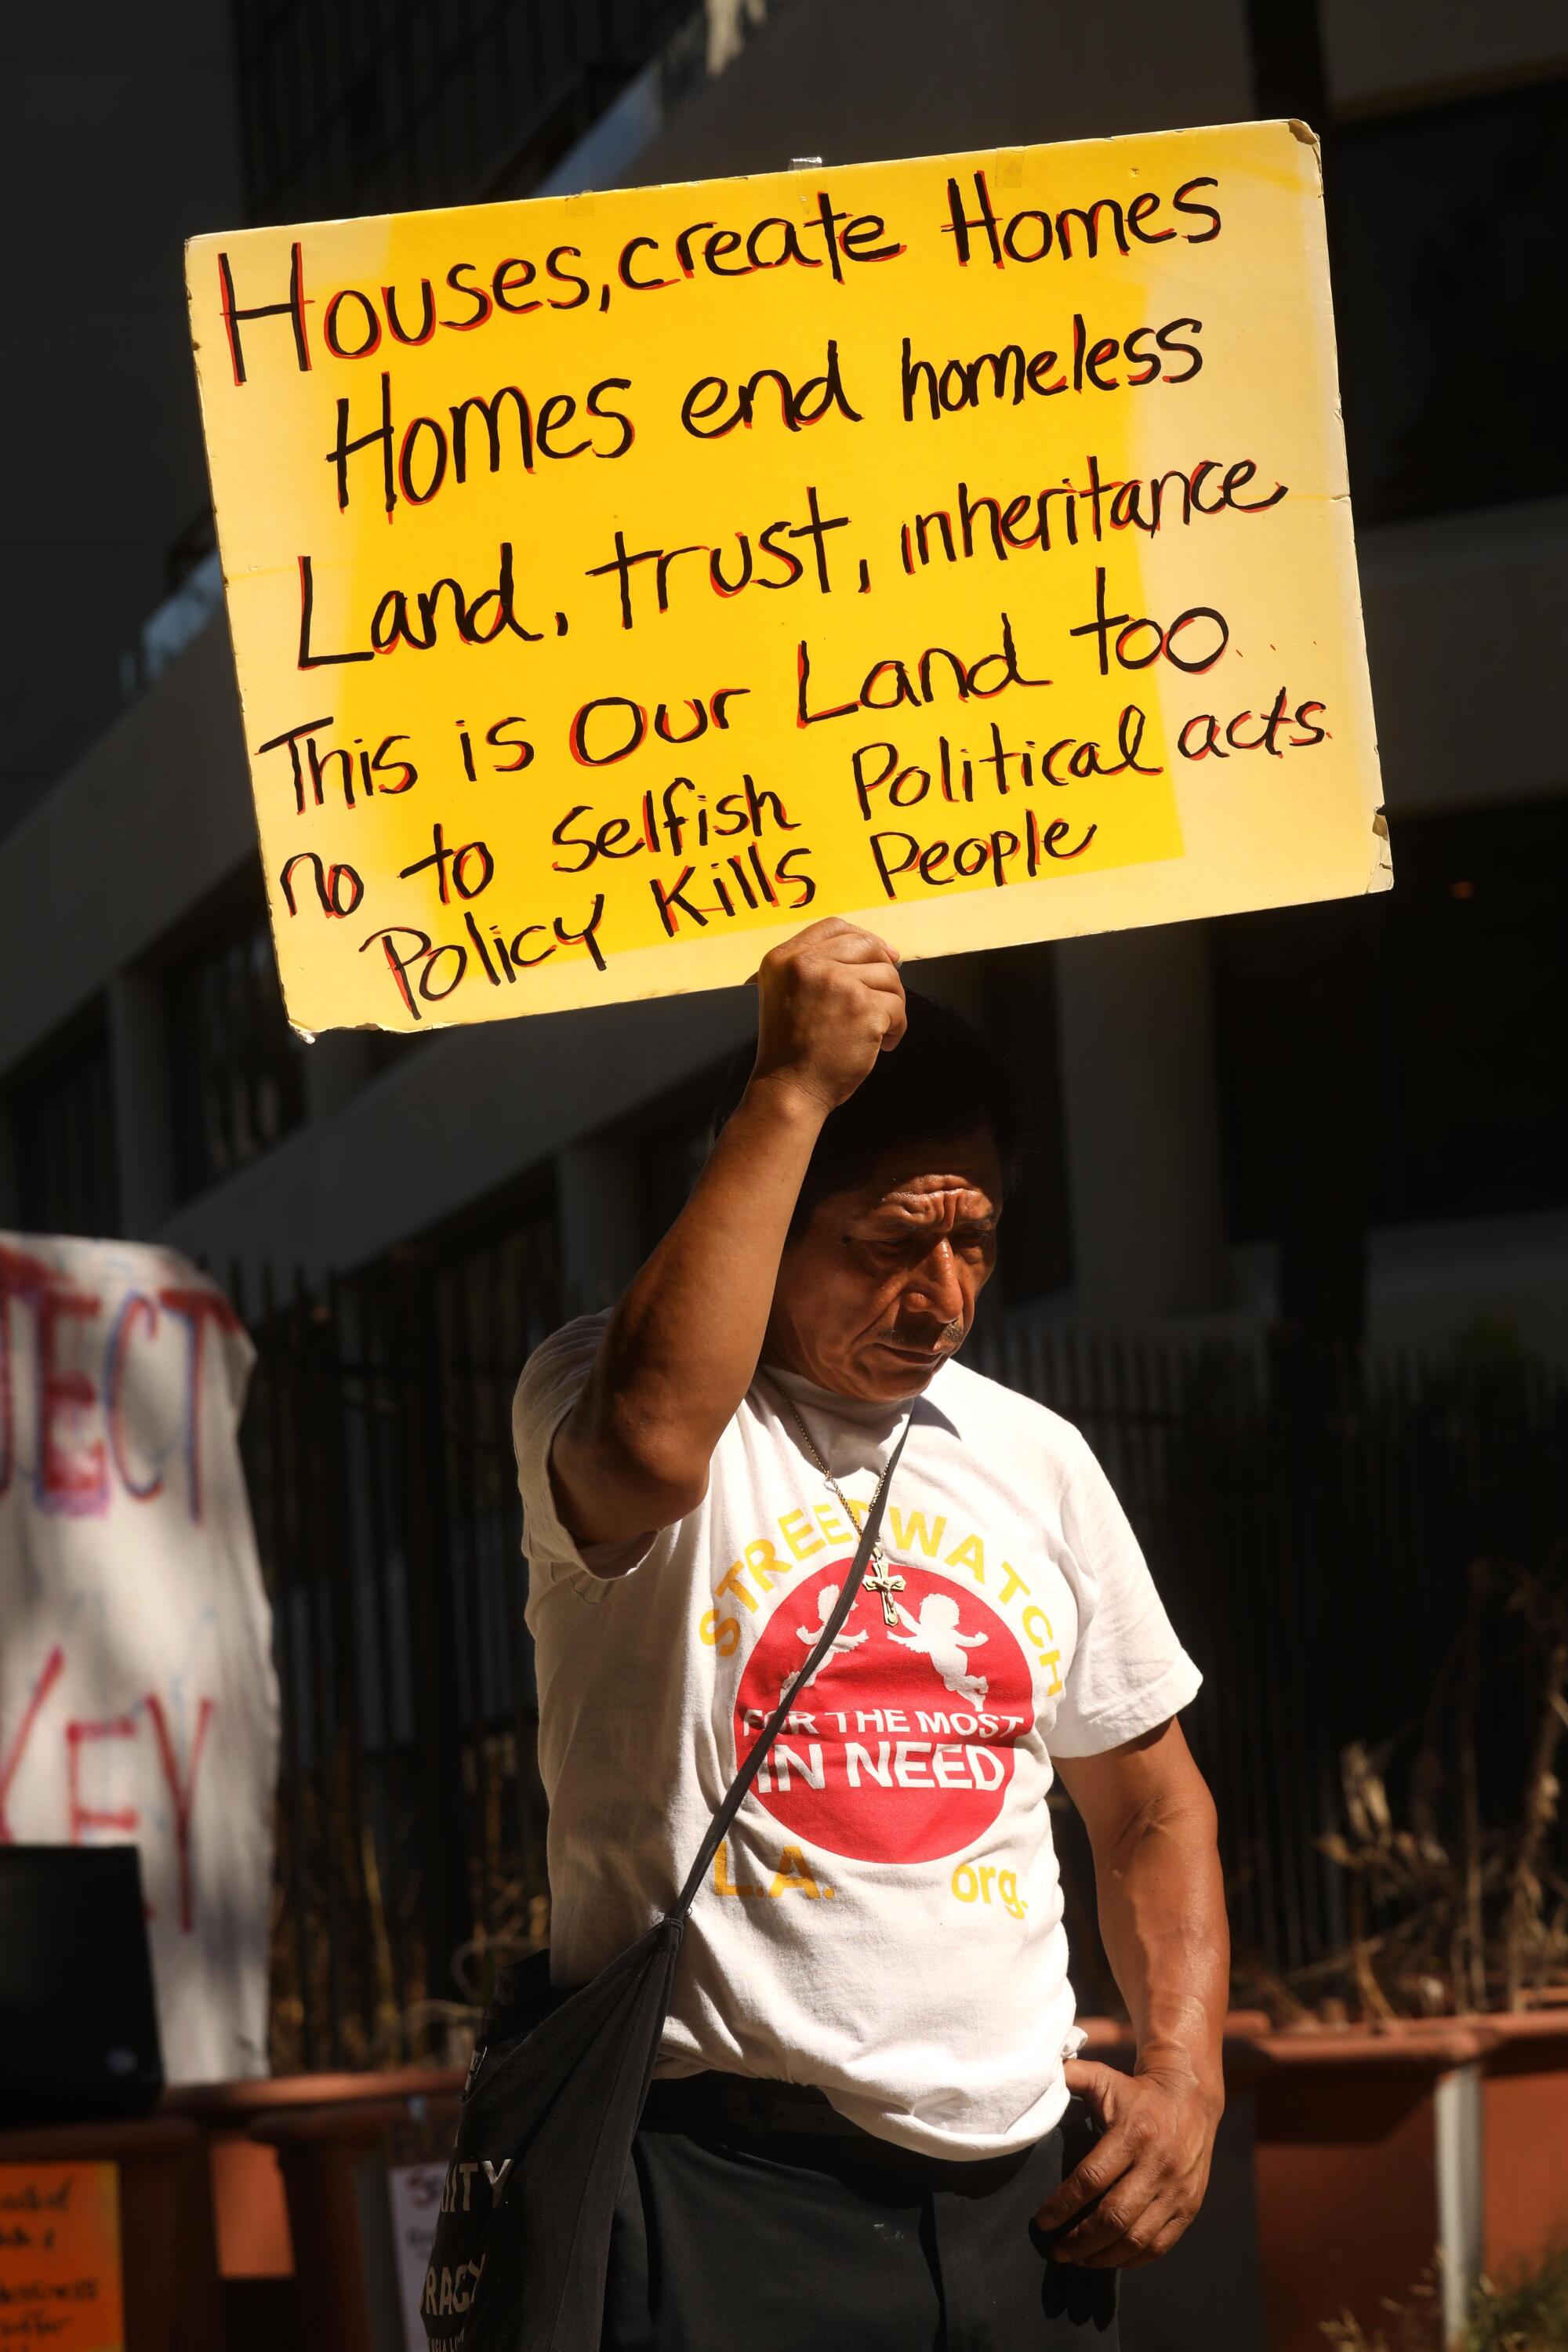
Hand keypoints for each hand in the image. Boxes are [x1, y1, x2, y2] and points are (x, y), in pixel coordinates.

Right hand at [749, 918, 905, 1115]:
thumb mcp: (786, 993)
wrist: (789, 1090)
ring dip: (891, 1003)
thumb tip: (884, 950)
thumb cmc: (791, 1051)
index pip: (834, 926)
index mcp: (784, 958)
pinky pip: (898, 1007)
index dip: (863, 938)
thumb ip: (818, 967)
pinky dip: (896, 1028)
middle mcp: (807, 964)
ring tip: (879, 1028)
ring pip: (888, 976)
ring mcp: (837, 983)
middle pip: (867, 945)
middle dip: (883, 969)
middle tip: (884, 997)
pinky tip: (882, 1044)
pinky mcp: (863, 1007)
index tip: (880, 955)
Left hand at [1034, 2058, 1221, 2269]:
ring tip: (1079, 2259)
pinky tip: (1111, 2259)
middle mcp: (1157, 2165)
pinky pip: (1161, 2244)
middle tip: (1057, 2251)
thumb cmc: (1136, 2092)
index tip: (1042, 2222)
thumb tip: (1036, 2076)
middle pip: (1114, 2216)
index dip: (1063, 2204)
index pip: (1091, 2179)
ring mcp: (1176, 2189)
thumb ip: (1069, 2077)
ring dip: (1104, 2256)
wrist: (1191, 2097)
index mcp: (1132, 2134)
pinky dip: (1134, 2259)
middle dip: (1080, 2240)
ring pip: (1137, 2237)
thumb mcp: (1103, 2078)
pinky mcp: (1190, 2205)